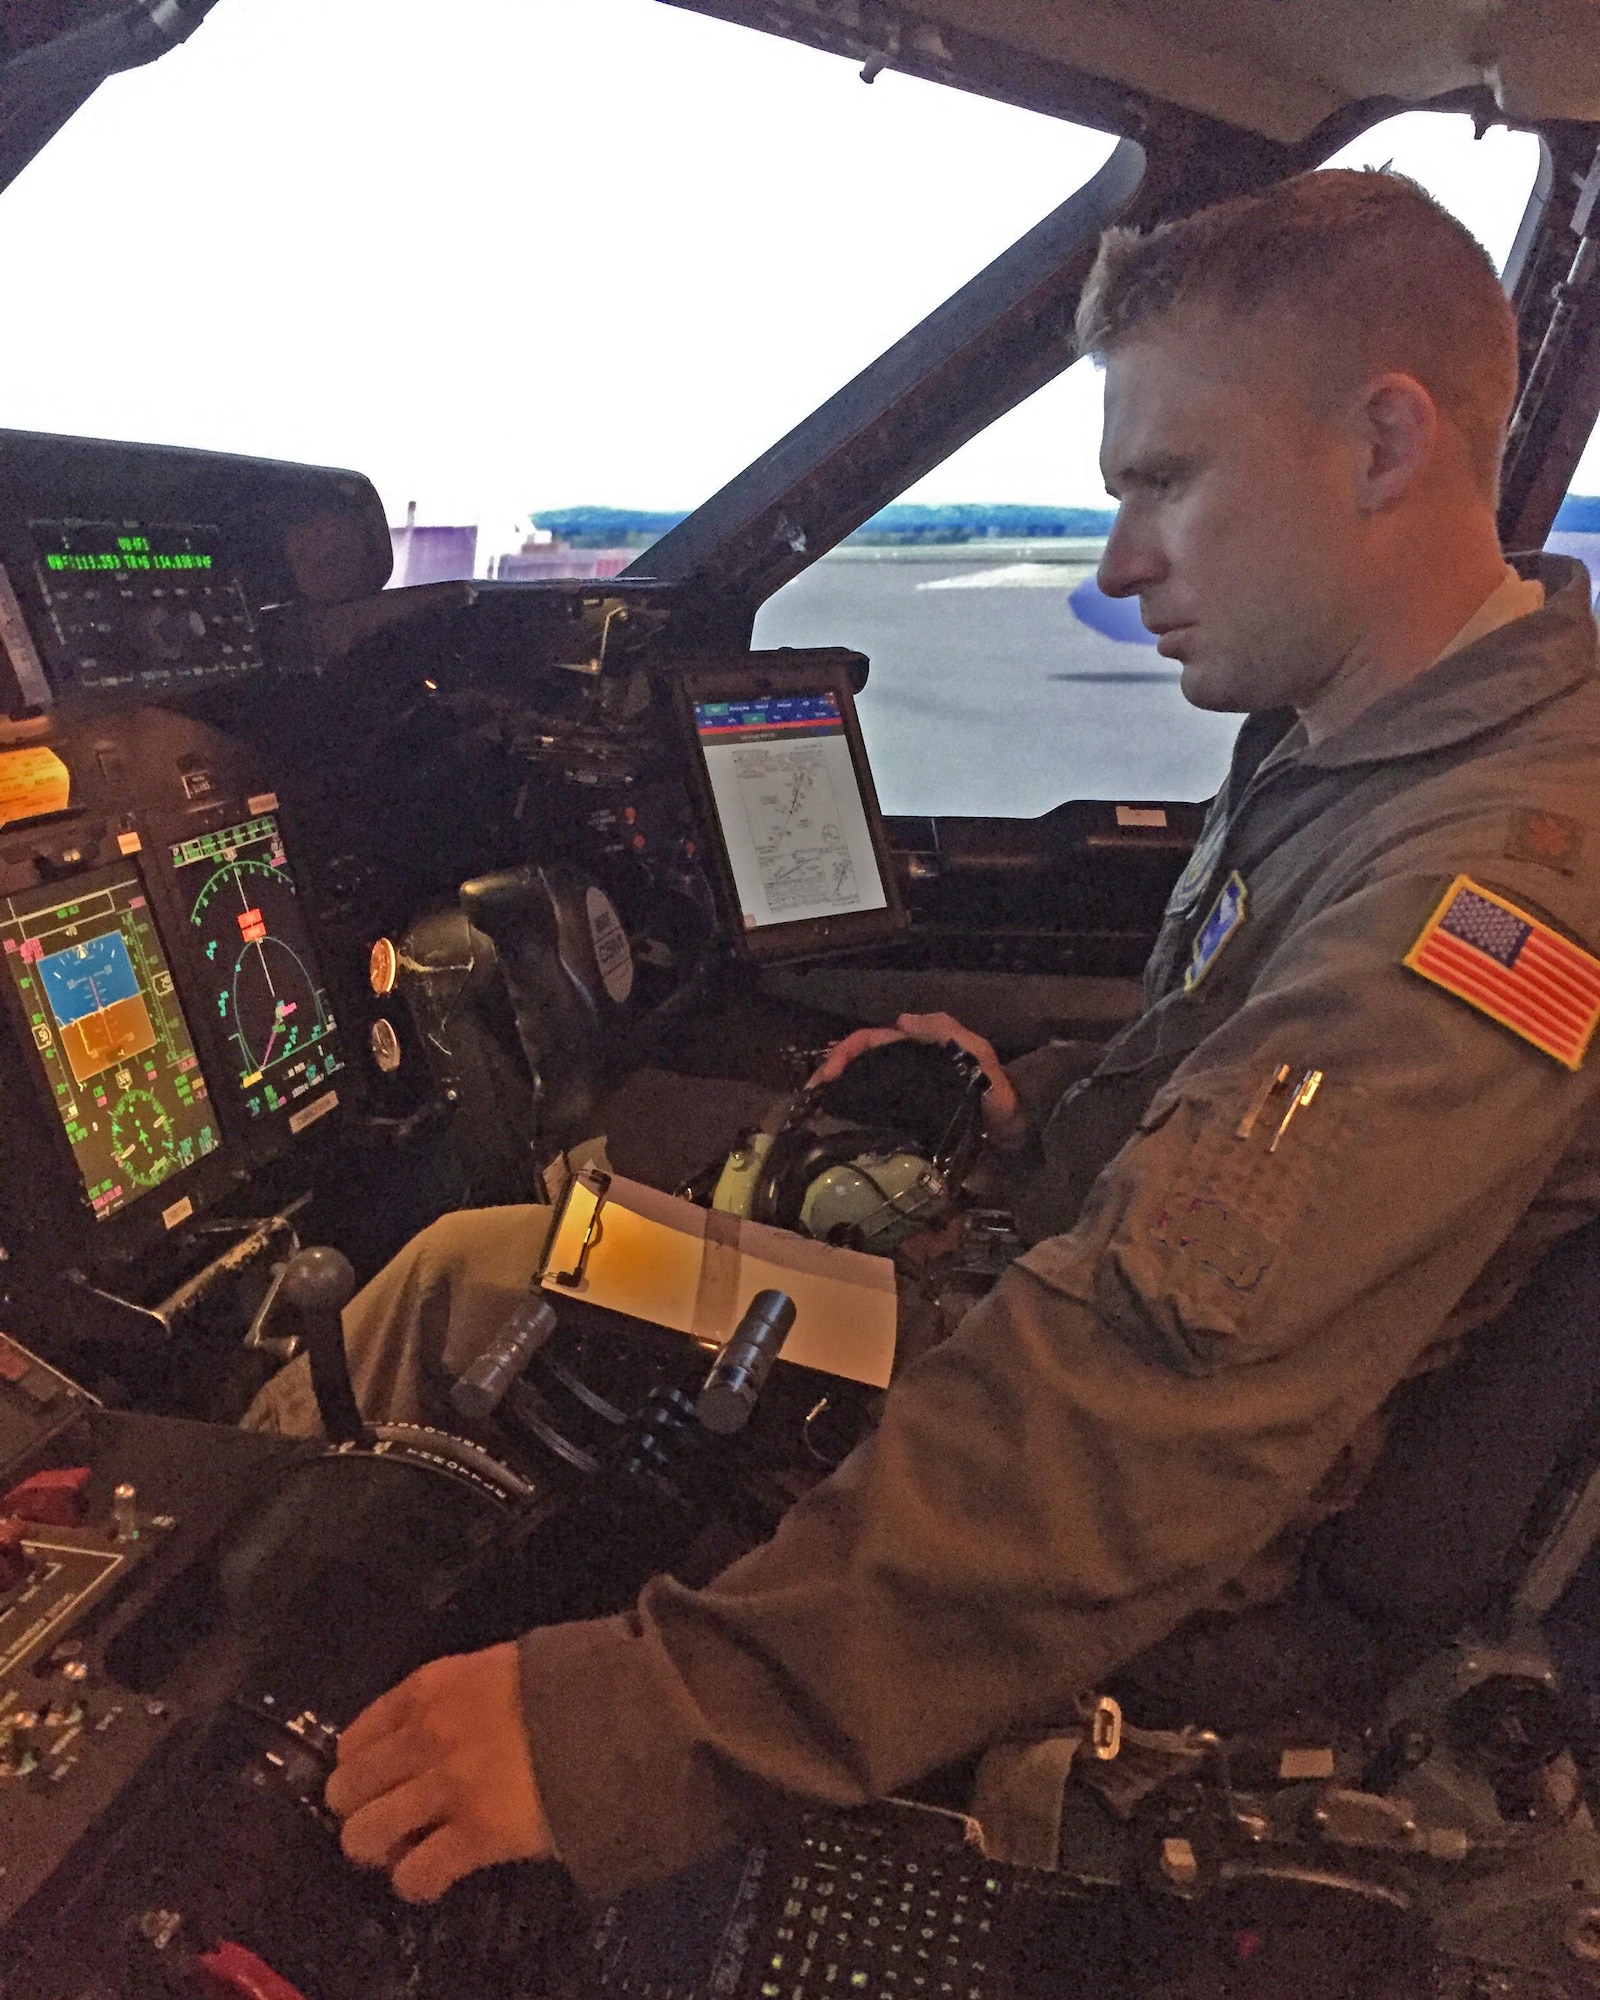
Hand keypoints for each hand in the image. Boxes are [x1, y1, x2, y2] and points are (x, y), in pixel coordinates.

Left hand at [325, 1643, 551, 1901]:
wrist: (617, 1714)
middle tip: (390, 1817)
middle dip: (360, 1809)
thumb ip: (452, 1697)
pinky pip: (416, 1874)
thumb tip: (425, 1728)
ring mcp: (447, 1787)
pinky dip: (417, 1882)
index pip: (353, 1738)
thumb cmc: (566, 1684)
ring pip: (364, 1835)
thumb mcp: (496, 1669)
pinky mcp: (475, 1834)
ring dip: (380, 1847)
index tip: (380, 1781)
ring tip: (407, 1848)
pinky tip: (434, 1875)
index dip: (361, 1768)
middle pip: (345, 1789)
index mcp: (429, 1688)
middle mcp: (425, 1735)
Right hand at [808, 1011, 1026, 1149]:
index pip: (870, 1040)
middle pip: (860, 1062)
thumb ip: (944, 1031)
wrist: (1015, 1130)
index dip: (844, 1052)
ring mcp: (906, 1094)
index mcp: (918, 1047)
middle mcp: (907, 1067)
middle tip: (811, 1096)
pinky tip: (841, 1126)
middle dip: (831, 1072)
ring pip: (863, 1085)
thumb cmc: (996, 1089)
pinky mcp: (909, 1120)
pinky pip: (875, 1111)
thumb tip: (899, 1021)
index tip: (826, 1076)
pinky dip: (853, 1113)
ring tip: (816, 1110)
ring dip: (837, 1093)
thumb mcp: (976, 1052)